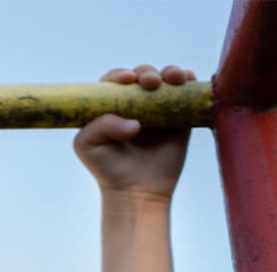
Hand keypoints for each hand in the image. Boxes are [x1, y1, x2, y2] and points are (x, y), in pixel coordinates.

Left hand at [74, 65, 194, 199]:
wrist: (136, 193)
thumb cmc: (108, 170)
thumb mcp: (87, 146)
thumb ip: (99, 126)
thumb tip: (135, 122)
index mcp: (112, 106)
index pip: (115, 81)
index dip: (120, 75)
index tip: (127, 80)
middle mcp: (135, 103)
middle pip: (142, 75)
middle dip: (147, 72)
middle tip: (150, 83)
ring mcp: (159, 109)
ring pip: (166, 79)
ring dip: (169, 72)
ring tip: (172, 79)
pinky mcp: (180, 118)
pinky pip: (187, 93)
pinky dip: (189, 81)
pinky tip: (187, 80)